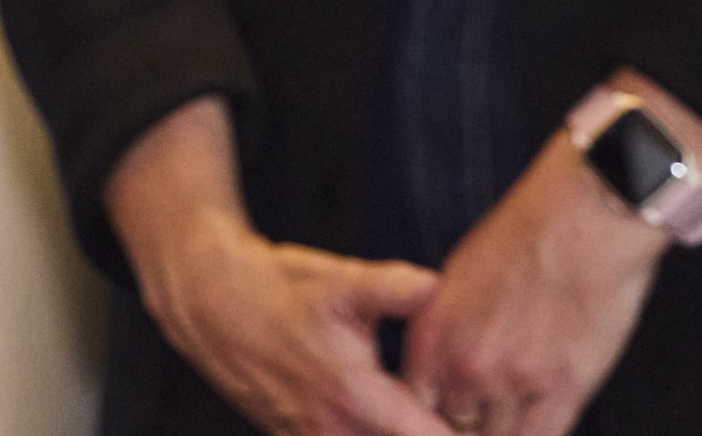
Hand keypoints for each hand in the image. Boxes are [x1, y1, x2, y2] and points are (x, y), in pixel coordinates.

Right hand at [108, 99, 454, 435]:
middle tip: (474, 417)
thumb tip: (434, 285)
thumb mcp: (337, 280)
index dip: (464, 431)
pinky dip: (367, 433)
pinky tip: (378, 415)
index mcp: (356, 398)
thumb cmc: (276, 287)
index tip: (493, 422)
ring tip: (427, 412)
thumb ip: (391, 288)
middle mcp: (333, 431)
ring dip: (399, 431)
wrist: (208, 299)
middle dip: (434, 429)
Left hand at [404, 70, 701, 435]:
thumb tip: (447, 364)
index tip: (440, 417)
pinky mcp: (563, 388)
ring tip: (506, 422)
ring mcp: (513, 381)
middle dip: (461, 429)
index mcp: (433, 332)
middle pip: (448, 430)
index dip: (424, 418)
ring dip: (496, 433)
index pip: (412, 403)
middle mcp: (464, 363)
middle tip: (474, 422)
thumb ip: (450, 327)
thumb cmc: (527, 233)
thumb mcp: (463, 277)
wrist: (586, 212)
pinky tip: (538, 425)